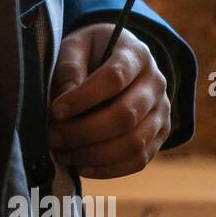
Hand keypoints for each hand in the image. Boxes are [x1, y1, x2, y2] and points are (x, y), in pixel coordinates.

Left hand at [48, 24, 170, 178]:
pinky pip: (139, 160)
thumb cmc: (91, 52)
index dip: (83, 98)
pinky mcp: (159, 135)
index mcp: (136, 54)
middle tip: (54, 137)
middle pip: (126, 115)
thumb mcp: (75, 47)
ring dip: (94, 154)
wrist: (118, 59)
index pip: (114, 78)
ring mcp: (161, 111)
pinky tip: (82, 167)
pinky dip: (108, 169)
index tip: (55, 110)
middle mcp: (156, 83)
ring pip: (135, 143)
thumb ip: (69, 70)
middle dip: (84, 132)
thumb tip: (63, 106)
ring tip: (63, 153)